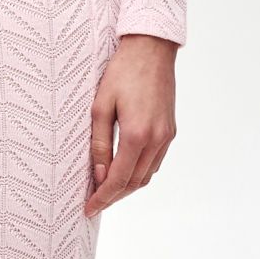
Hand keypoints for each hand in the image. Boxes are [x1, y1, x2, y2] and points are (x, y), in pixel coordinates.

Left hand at [84, 33, 178, 214]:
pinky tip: (124, 171)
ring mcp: (166, 136)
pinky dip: (139, 173)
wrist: (151, 49)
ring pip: (147, 176)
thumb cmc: (122, 72)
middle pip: (134, 183)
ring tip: (106, 190)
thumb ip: (100, 144)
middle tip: (94, 202)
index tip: (89, 208)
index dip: (103, 197)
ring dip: (127, 187)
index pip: (119, 179)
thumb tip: (100, 174)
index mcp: (137, 134)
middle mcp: (156, 139)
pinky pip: (155, 162)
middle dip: (114, 196)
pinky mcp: (170, 131)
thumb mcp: (100, 107)